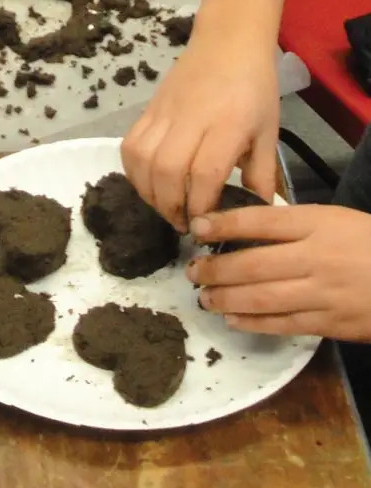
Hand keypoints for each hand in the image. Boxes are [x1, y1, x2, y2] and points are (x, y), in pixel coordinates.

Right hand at [121, 26, 278, 231]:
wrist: (227, 42)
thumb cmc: (254, 87)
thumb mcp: (268, 129)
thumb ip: (261, 172)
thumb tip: (258, 209)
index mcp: (228, 124)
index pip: (204, 173)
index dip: (200, 205)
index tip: (204, 223)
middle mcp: (191, 119)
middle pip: (167, 170)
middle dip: (170, 205)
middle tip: (181, 222)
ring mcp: (164, 114)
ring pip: (142, 160)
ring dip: (148, 192)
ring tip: (163, 206)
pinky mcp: (147, 110)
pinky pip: (129, 146)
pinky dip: (133, 171)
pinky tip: (147, 182)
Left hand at [186, 204, 370, 341]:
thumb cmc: (369, 242)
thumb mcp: (334, 219)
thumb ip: (293, 224)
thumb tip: (241, 228)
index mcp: (318, 223)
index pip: (261, 221)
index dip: (224, 224)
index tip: (196, 228)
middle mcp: (317, 257)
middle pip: (254, 264)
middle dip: (215, 269)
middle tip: (191, 272)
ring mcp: (324, 293)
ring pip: (263, 298)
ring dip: (226, 299)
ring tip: (203, 298)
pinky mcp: (331, 323)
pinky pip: (284, 324)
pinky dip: (254, 323)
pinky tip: (232, 320)